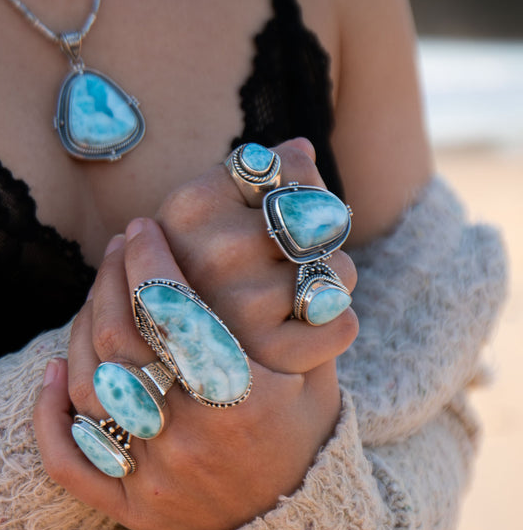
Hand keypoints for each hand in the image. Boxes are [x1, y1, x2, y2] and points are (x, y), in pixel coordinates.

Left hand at [35, 144, 356, 529]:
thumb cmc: (306, 436)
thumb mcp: (316, 372)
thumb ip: (295, 310)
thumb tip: (296, 231)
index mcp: (242, 400)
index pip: (174, 313)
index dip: (150, 262)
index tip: (142, 229)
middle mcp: (192, 439)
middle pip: (120, 342)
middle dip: (110, 281)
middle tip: (115, 248)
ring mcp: (156, 478)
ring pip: (88, 389)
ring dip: (79, 331)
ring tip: (94, 296)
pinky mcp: (130, 508)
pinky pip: (69, 461)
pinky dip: (50, 415)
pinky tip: (49, 373)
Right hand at [154, 138, 357, 374]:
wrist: (184, 380)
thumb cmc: (201, 286)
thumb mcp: (204, 224)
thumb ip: (252, 178)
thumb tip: (300, 150)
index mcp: (190, 206)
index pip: (291, 169)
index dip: (297, 190)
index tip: (273, 215)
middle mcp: (211, 251)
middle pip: (321, 217)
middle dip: (317, 241)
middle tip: (285, 267)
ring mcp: (238, 305)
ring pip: (340, 272)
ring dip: (328, 288)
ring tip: (289, 306)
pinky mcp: (269, 355)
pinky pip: (345, 324)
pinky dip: (333, 331)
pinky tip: (299, 335)